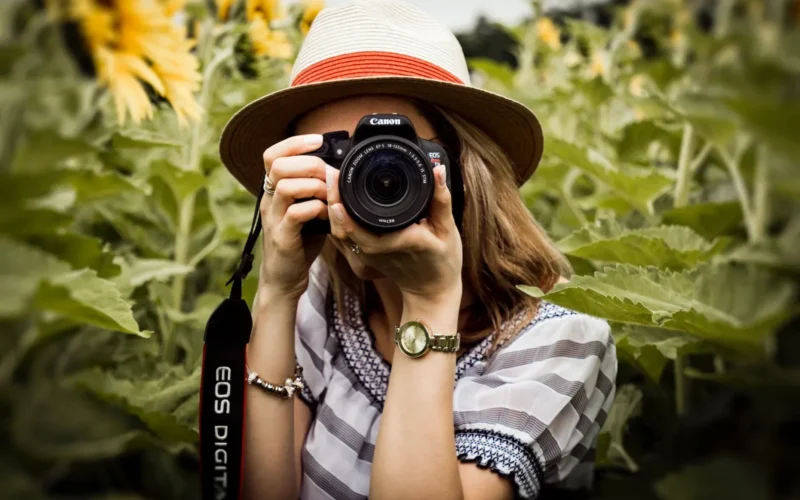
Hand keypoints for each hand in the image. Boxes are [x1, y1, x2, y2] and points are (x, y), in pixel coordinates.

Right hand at [259, 134, 331, 300]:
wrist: (284, 279)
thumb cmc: (300, 241)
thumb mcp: (308, 210)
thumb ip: (317, 191)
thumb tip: (340, 171)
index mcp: (273, 191)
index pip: (271, 155)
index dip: (294, 143)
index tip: (318, 139)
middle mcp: (268, 201)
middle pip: (278, 165)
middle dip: (309, 164)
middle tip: (330, 175)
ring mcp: (273, 219)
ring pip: (286, 186)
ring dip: (314, 186)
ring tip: (329, 196)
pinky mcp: (281, 237)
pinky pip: (295, 214)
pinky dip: (316, 209)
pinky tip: (327, 215)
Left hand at [326, 164, 462, 304]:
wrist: (431, 291)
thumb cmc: (443, 261)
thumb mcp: (448, 230)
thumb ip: (441, 199)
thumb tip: (437, 170)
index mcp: (399, 242)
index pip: (365, 230)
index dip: (347, 214)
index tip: (339, 189)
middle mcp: (379, 251)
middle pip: (344, 230)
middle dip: (333, 202)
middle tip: (331, 175)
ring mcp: (369, 256)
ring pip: (341, 235)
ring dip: (332, 210)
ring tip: (332, 182)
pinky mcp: (365, 257)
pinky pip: (345, 238)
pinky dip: (338, 220)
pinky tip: (336, 201)